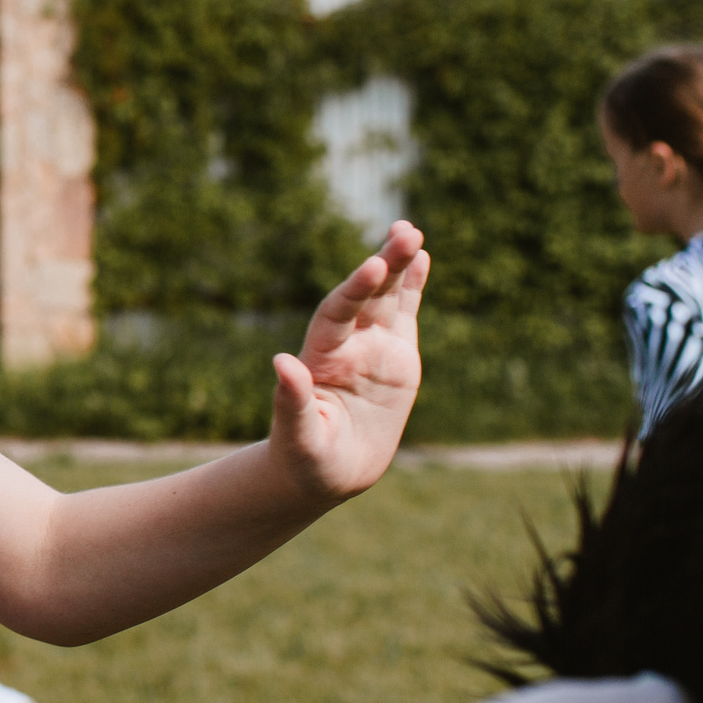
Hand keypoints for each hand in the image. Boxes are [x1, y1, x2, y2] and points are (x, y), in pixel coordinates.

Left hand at [269, 220, 427, 501]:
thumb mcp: (298, 437)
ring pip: (387, 297)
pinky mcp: (396, 357)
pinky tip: (422, 256)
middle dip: (385, 263)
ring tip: (411, 231)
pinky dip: (412, 286)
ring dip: (399, 264)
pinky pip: (404, 314)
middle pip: (366, 295)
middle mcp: (345, 344)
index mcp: (321, 358)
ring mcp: (371, 347)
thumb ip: (290, 401)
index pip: (337, 315)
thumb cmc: (305, 459)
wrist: (326, 472)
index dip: (354, 290)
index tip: (373, 267)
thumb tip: (281, 362)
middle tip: (404, 231)